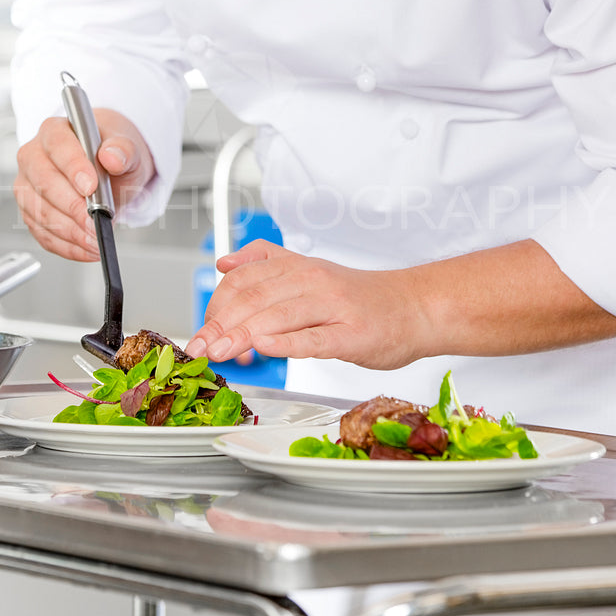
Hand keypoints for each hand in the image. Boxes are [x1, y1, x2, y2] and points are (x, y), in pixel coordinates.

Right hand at [12, 109, 154, 262]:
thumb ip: (123, 150)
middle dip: (73, 207)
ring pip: (40, 212)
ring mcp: (28, 186)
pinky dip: (66, 245)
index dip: (72, 167)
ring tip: (95, 239)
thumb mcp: (128, 148)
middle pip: (44, 182)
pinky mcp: (30, 212)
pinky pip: (42, 233)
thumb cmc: (112, 153)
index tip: (91, 186)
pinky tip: (86, 248)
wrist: (109, 168)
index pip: (57, 145)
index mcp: (54, 131)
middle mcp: (34, 156)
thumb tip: (112, 157)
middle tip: (96, 222)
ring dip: (70, 231)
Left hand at [184, 240, 431, 369]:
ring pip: (278, 316)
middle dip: (220, 325)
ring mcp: (333, 307)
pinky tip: (265, 347)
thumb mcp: (310, 271)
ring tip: (220, 352)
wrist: (415, 307)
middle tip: (200, 348)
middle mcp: (312, 281)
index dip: (216, 306)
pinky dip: (286, 342)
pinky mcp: (351, 334)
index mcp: (298, 268)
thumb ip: (267, 264)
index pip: (243, 280)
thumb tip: (224, 263)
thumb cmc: (361, 300)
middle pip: (254, 299)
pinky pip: (314, 337)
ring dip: (242, 335)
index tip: (202, 331)